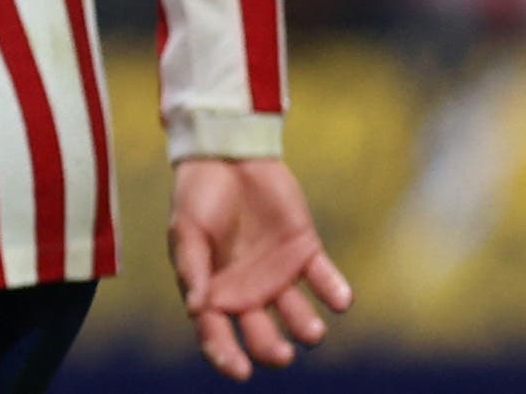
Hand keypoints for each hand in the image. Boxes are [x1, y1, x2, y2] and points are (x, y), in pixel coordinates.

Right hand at [169, 157, 352, 380]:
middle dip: (272, 350)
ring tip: (310, 331)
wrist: (228, 154)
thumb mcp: (186, 229)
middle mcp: (248, 290)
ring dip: (306, 327)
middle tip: (282, 354)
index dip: (226, 356)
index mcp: (214, 290)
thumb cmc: (197, 194)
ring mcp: (279, 274)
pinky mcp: (306, 253)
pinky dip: (335, 292)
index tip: (240, 370)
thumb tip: (197, 308)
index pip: (217, 335)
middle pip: (263, 335)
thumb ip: (192, 267)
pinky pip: (325, 280)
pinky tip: (339, 299)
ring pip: (298, 315)